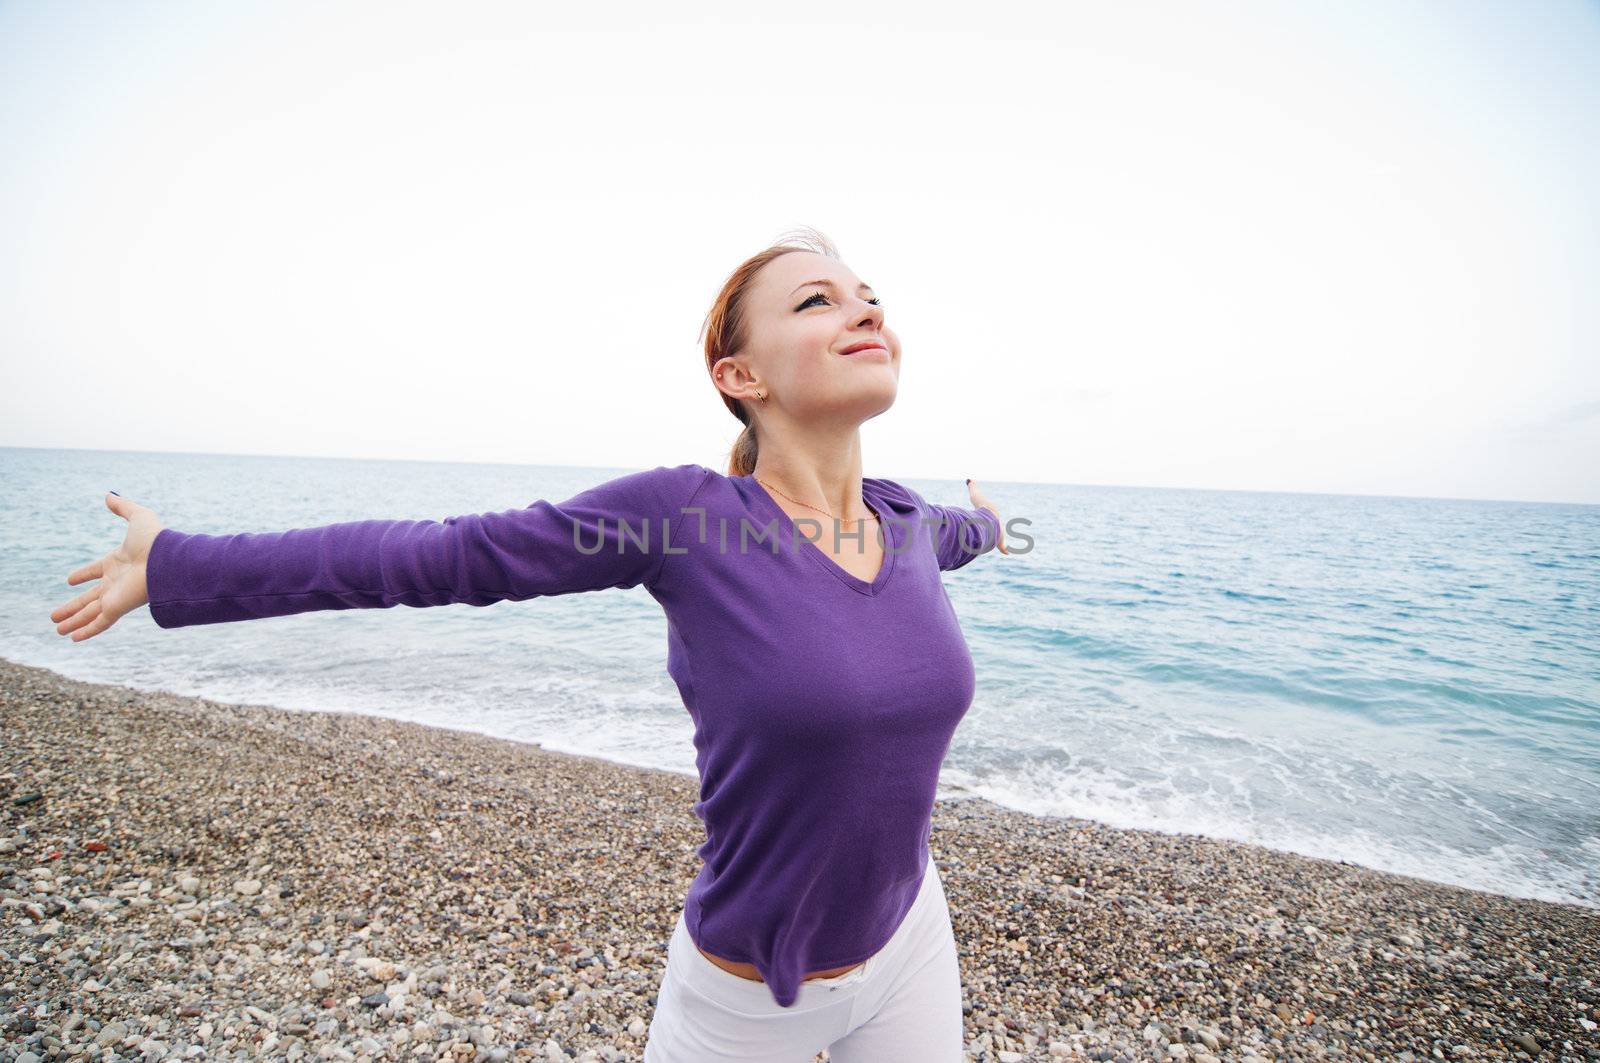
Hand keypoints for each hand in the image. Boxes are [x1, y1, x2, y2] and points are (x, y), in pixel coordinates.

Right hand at [51, 492, 165, 641]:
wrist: (168, 560)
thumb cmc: (156, 540)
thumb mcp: (137, 517)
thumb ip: (123, 508)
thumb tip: (109, 495)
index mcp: (117, 563)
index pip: (96, 570)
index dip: (84, 575)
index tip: (70, 580)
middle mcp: (115, 582)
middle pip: (89, 598)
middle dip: (73, 607)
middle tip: (56, 616)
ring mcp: (115, 597)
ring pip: (89, 613)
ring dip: (73, 621)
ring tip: (57, 630)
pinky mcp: (117, 608)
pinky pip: (99, 623)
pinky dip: (86, 631)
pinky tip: (73, 638)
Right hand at [965, 478, 1006, 554]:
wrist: (990, 516)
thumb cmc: (982, 506)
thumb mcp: (976, 496)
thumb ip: (973, 487)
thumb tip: (970, 479)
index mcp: (992, 517)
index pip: (992, 519)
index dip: (990, 521)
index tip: (990, 522)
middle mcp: (996, 525)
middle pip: (997, 529)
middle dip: (998, 532)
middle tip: (997, 535)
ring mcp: (999, 534)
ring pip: (1000, 539)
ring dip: (1002, 543)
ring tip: (1004, 547)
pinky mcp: (1000, 542)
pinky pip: (1003, 547)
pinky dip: (1005, 549)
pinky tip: (1007, 552)